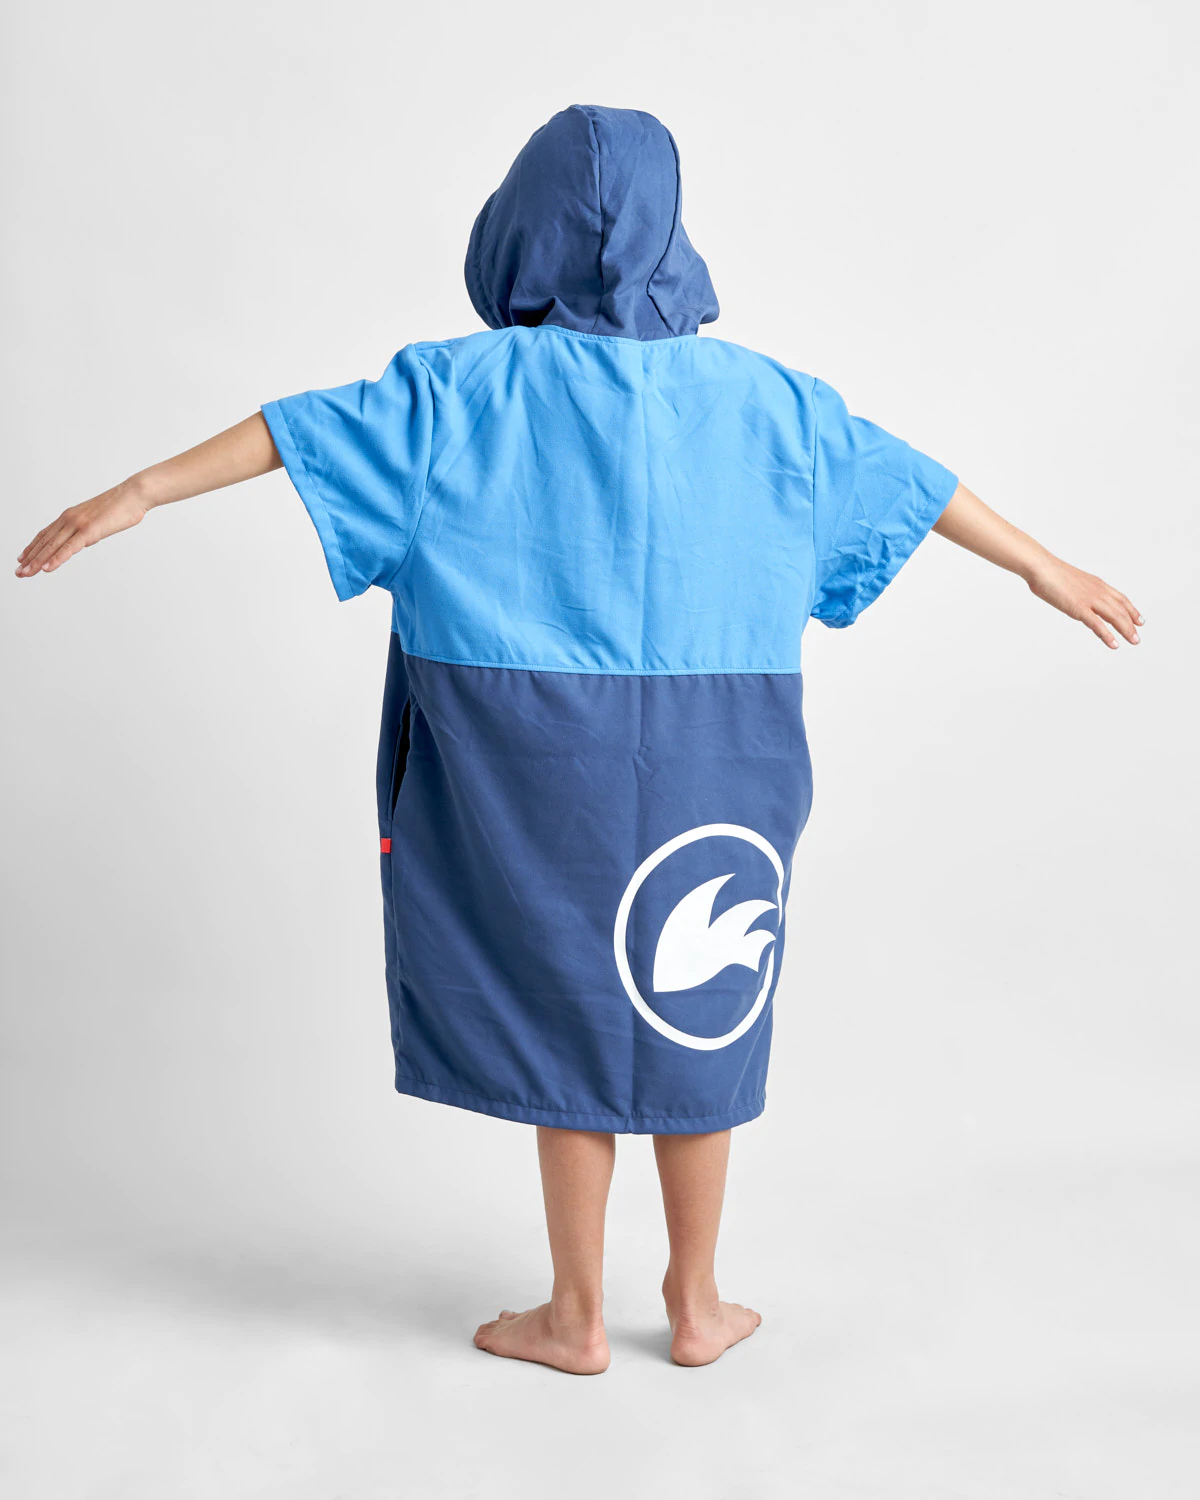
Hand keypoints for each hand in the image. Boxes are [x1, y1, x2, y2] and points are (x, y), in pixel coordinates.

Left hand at [16, 481, 148, 577]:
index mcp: (70, 516)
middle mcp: (69, 519)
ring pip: (52, 546)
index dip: (32, 547)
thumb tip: (83, 539)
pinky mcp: (89, 531)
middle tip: (19, 572)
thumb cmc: (121, 506)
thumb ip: (87, 529)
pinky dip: (56, 559)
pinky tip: (46, 568)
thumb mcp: (98, 520)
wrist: (133, 495)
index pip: (46, 534)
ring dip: (37, 561)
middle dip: (30, 558)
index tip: (22, 558)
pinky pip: (69, 548)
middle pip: (44, 542)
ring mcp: (78, 524)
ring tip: (26, 573)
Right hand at [1026, 556, 1142, 648]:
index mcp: (1096, 584)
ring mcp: (1090, 600)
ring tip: (1133, 641)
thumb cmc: (1050, 573)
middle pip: (1121, 610)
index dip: (1131, 610)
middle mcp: (1098, 591)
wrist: (1042, 567)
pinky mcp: (1079, 608)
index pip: (1120, 598)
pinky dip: (1107, 635)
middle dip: (1131, 624)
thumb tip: (1075, 597)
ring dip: (1126, 630)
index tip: (1139, 620)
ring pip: (1115, 617)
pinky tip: (1114, 644)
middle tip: (1136, 637)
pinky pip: (1098, 624)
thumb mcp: (1071, 581)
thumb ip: (1077, 590)